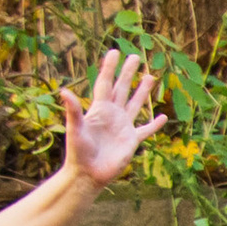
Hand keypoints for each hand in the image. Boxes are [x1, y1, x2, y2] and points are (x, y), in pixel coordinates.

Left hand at [59, 49, 165, 187]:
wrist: (88, 174)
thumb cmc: (78, 152)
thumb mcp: (75, 129)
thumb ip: (73, 110)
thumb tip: (64, 91)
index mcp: (99, 109)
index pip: (106, 83)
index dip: (110, 67)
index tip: (114, 52)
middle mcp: (112, 115)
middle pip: (122, 88)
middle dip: (128, 73)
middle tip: (135, 57)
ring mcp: (123, 127)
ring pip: (135, 104)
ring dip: (142, 91)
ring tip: (150, 77)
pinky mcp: (131, 141)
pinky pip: (145, 130)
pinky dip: (154, 124)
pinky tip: (163, 117)